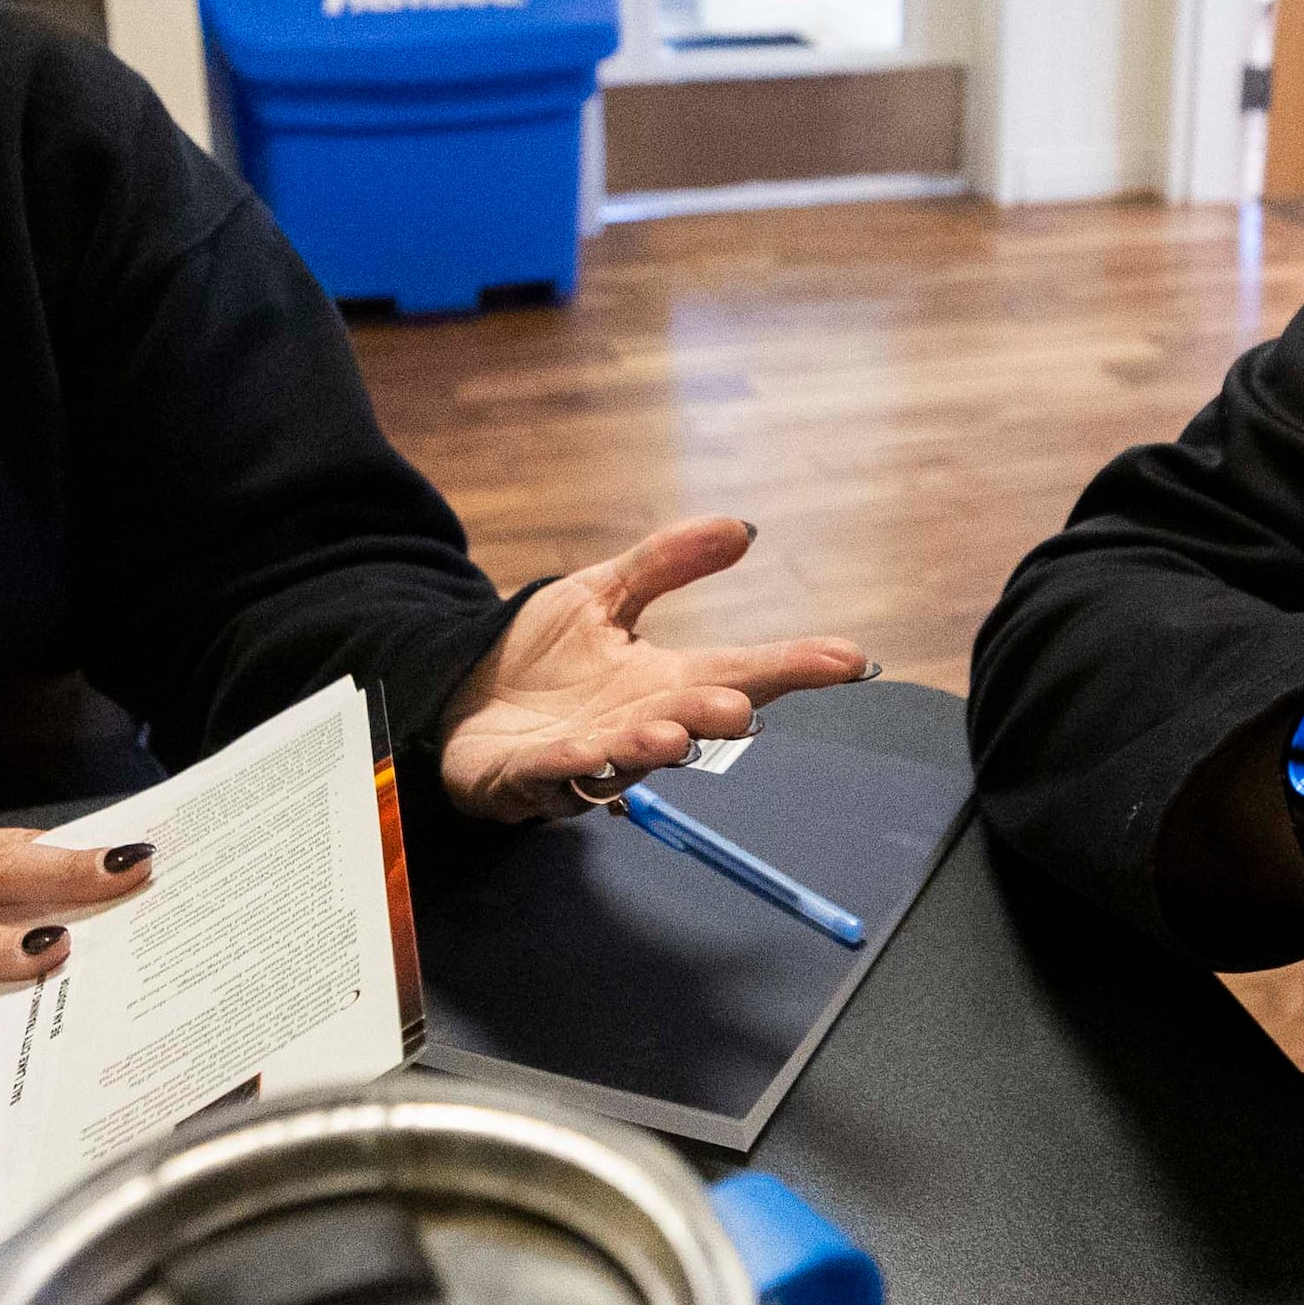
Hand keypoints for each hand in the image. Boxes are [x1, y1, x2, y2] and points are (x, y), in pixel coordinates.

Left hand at [437, 515, 871, 820]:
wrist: (454, 692)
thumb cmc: (535, 656)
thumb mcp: (599, 594)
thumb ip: (666, 564)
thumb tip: (743, 528)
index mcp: (659, 682)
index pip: (738, 671)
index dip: (793, 667)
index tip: (849, 659)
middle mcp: (633, 724)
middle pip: (687, 720)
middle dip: (714, 716)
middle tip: (742, 708)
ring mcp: (583, 756)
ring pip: (624, 756)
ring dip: (650, 747)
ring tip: (673, 733)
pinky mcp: (524, 776)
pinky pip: (550, 772)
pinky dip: (568, 764)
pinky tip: (583, 750)